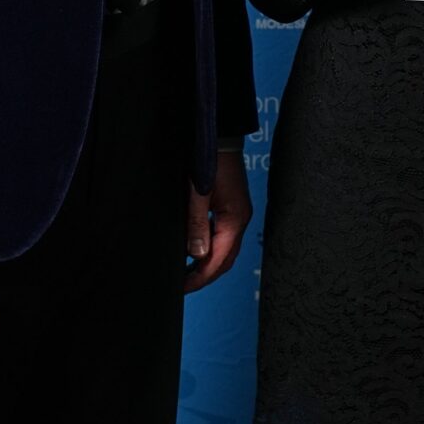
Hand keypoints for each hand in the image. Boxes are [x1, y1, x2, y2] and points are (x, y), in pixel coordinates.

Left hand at [185, 149, 252, 293]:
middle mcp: (239, 219)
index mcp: (234, 219)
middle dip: (206, 275)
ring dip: (208, 263)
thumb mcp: (198, 194)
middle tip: (184, 286)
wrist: (220, 136)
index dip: (201, 277)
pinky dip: (211, 248)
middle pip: (226, 259)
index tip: (184, 288)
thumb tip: (197, 255)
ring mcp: (237, 213)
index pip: (219, 259)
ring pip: (225, 249)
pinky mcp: (232, 207)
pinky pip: (223, 236)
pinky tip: (196, 250)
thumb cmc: (209, 160)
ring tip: (188, 274)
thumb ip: (197, 225)